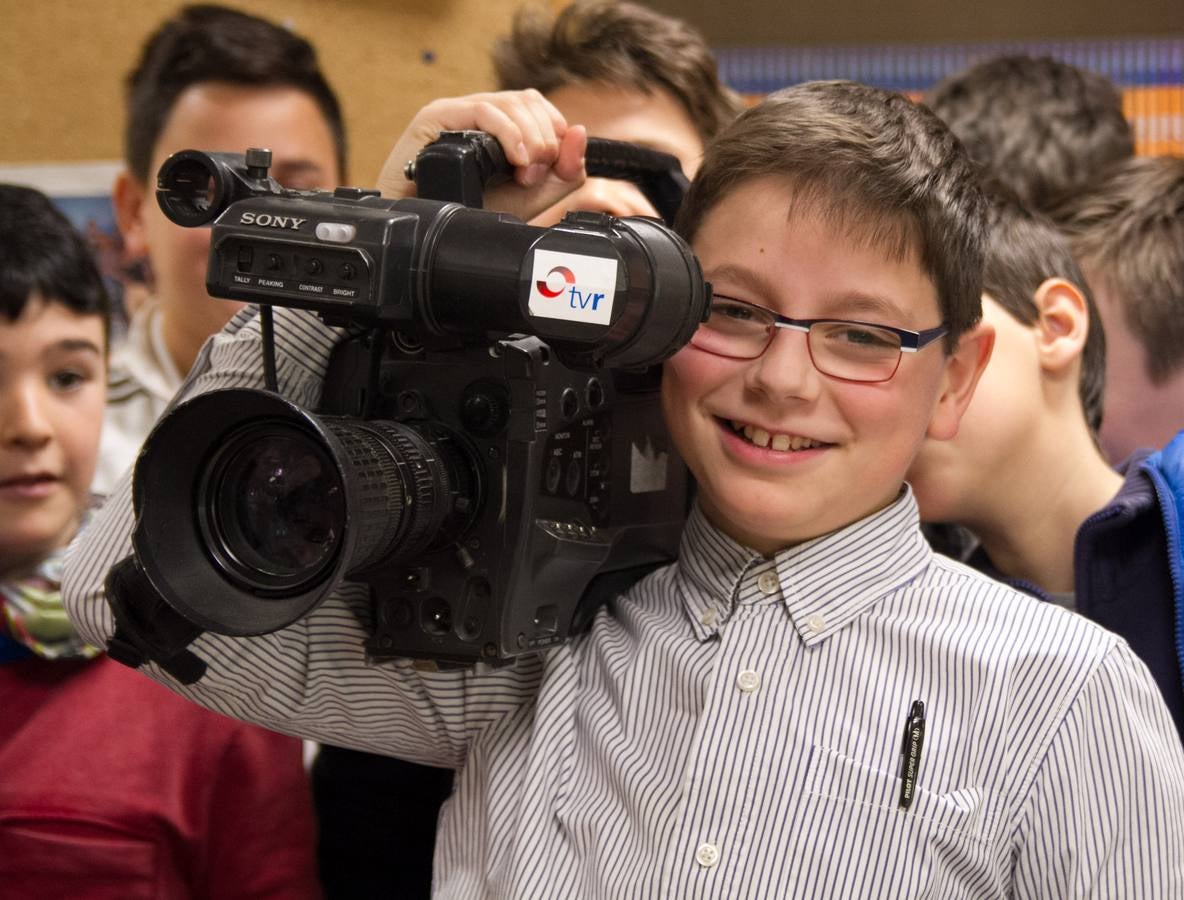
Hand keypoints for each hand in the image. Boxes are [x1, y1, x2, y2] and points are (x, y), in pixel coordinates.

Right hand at [377, 90, 585, 221]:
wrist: (425, 236)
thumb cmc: (472, 214)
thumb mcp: (532, 196)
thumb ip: (564, 170)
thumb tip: (580, 132)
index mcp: (499, 125)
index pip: (538, 106)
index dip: (554, 132)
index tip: (547, 169)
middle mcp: (478, 113)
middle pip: (528, 101)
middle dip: (543, 139)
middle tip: (533, 175)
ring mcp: (456, 112)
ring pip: (510, 103)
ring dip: (530, 138)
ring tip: (524, 172)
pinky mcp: (436, 117)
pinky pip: (483, 111)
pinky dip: (508, 133)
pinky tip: (516, 159)